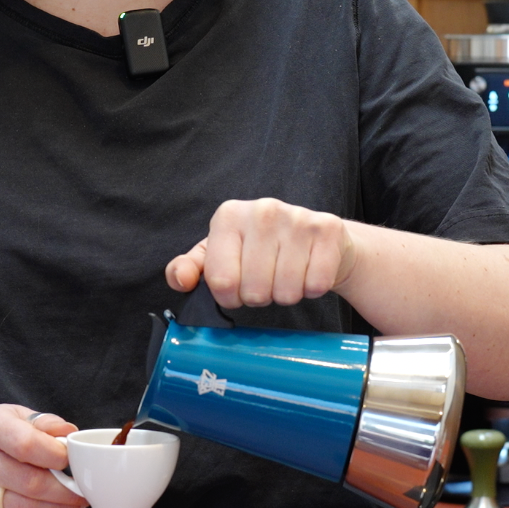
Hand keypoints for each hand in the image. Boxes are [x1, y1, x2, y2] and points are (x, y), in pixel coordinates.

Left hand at [166, 198, 356, 308]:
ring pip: (286, 292)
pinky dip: (312, 289)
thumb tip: (181, 279)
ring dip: (286, 295)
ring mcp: (297, 218)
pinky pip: (316, 285)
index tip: (236, 289)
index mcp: (228, 215)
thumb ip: (189, 268)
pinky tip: (308, 272)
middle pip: (254, 291)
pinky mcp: (327, 229)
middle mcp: (262, 210)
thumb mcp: (218, 255)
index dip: (228, 297)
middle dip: (259, 297)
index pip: (220, 281)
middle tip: (265, 282)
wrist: (317, 238)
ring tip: (286, 276)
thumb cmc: (260, 250)